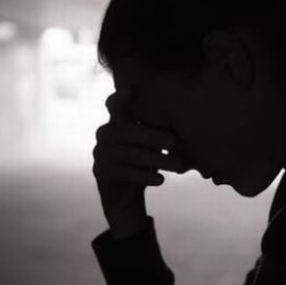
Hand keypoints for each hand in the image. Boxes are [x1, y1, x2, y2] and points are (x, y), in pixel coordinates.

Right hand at [92, 88, 184, 238]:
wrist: (126, 195)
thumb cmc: (144, 161)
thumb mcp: (153, 143)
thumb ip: (159, 129)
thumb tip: (186, 118)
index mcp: (117, 122)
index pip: (113, 105)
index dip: (120, 98)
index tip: (131, 89)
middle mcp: (104, 134)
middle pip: (124, 131)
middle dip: (151, 135)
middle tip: (175, 142)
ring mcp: (99, 154)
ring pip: (125, 153)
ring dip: (153, 158)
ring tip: (176, 165)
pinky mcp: (100, 173)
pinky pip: (122, 172)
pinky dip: (143, 175)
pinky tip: (161, 180)